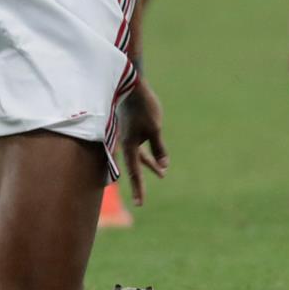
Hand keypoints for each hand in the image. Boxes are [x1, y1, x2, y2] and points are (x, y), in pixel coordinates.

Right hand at [116, 80, 167, 206]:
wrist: (132, 85)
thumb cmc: (144, 107)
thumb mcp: (155, 129)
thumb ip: (159, 149)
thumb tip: (164, 166)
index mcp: (129, 145)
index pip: (134, 172)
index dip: (138, 188)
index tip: (140, 204)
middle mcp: (125, 142)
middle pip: (133, 167)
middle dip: (141, 180)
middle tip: (142, 199)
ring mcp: (126, 135)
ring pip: (137, 156)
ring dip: (149, 164)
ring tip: (162, 173)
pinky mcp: (130, 128)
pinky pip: (138, 146)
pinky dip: (147, 152)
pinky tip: (155, 152)